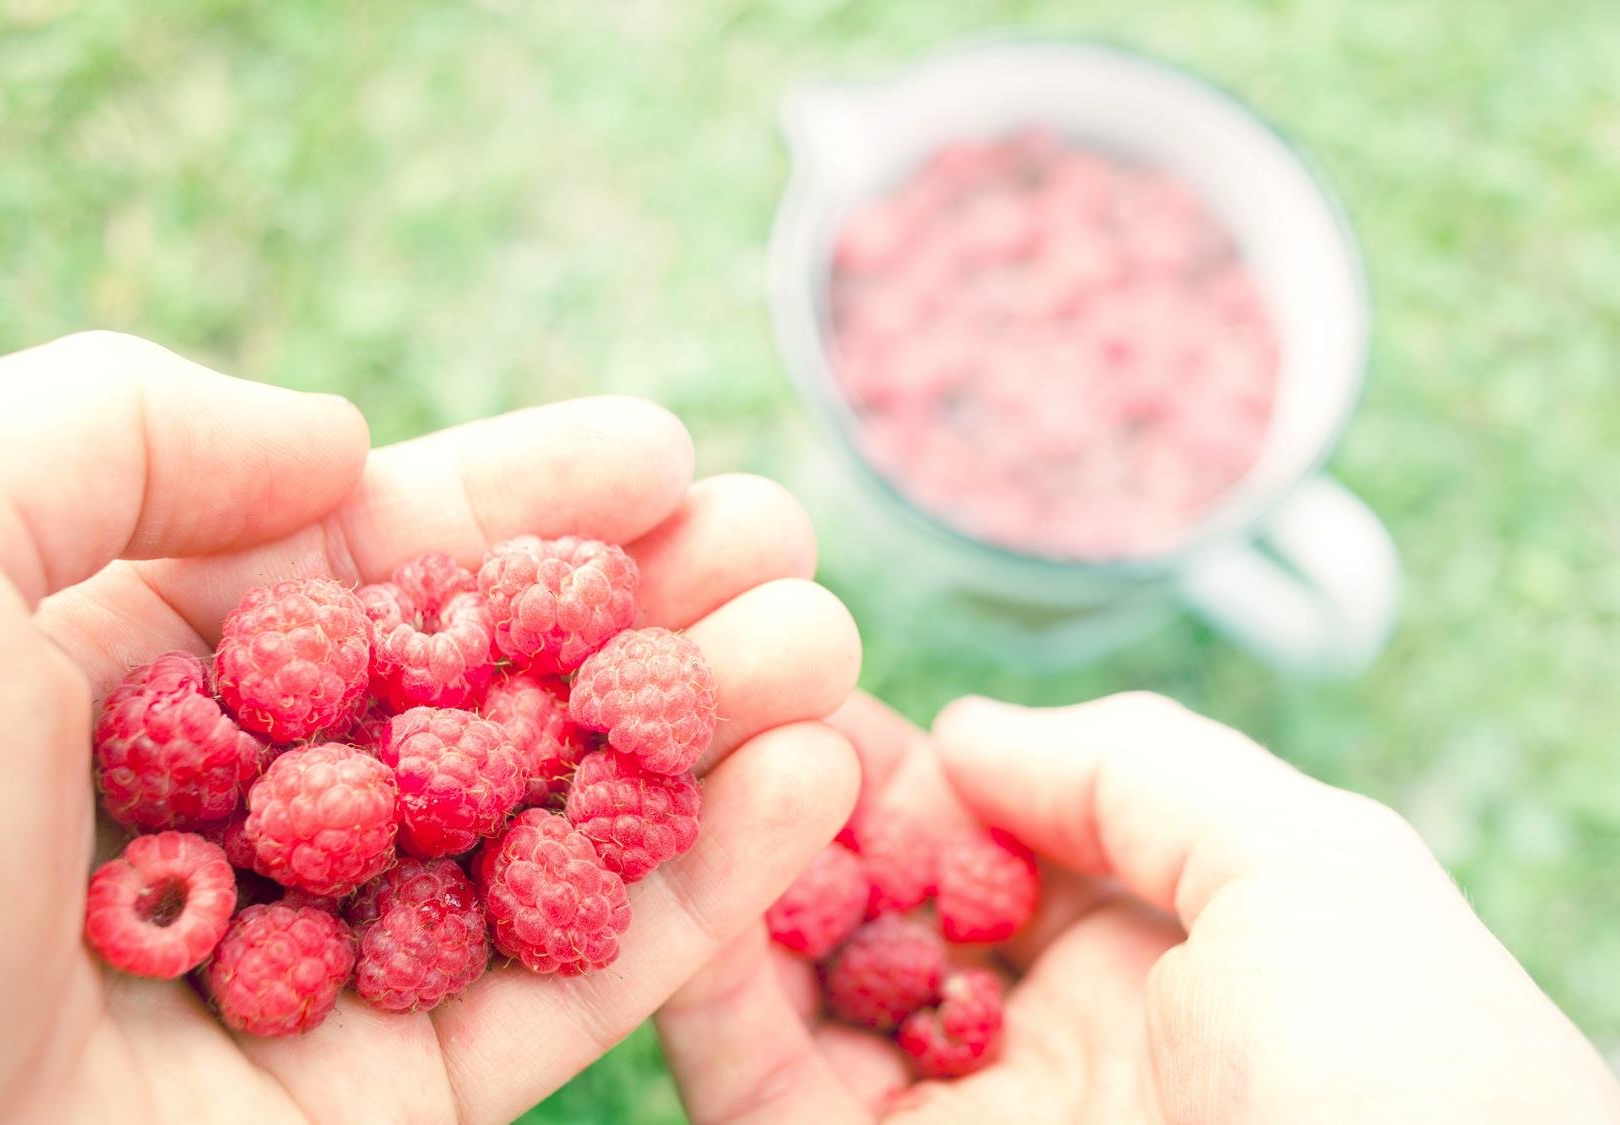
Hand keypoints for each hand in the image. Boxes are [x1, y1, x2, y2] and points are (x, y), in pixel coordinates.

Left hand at [0, 332, 861, 1123]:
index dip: (524, 499)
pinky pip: (556, 987)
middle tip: (784, 544)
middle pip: (481, 692)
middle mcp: (229, 817)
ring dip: (696, 740)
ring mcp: (311, 966)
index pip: (362, 564)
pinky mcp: (375, 1109)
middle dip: (640, 612)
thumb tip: (343, 450)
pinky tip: (804, 790)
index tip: (662, 451)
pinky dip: (690, 898)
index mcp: (115, 678)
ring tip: (829, 648)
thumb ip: (122, 431)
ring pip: (541, 833)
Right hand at [659, 691, 1619, 1123]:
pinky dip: (716, 1007)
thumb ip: (1133, 770)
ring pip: (803, 1000)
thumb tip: (961, 728)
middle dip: (799, 815)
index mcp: (1155, 953)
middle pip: (880, 909)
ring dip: (744, 894)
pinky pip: (768, 1098)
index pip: (986, 833)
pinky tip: (689, 903)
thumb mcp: (1309, 870)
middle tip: (718, 717)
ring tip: (691, 788)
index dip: (897, 759)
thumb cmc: (1412, 1077)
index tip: (807, 678)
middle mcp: (1047, 1039)